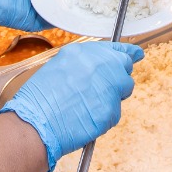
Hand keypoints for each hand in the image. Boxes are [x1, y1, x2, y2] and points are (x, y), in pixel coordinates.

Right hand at [1, 41, 142, 171]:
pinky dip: (104, 116)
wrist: (35, 123)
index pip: (116, 48)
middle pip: (124, 67)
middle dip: (118, 77)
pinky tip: (85, 118)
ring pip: (123, 91)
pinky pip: (114, 112)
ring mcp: (109, 87)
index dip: (127, 53)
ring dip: (112, 97)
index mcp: (84, 52)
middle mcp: (101, 65)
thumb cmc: (39, 100)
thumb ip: (83, 65)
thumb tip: (98, 70)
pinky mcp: (112, 110)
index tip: (136, 54)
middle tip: (104, 89)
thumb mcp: (58, 68)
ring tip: (87, 106)